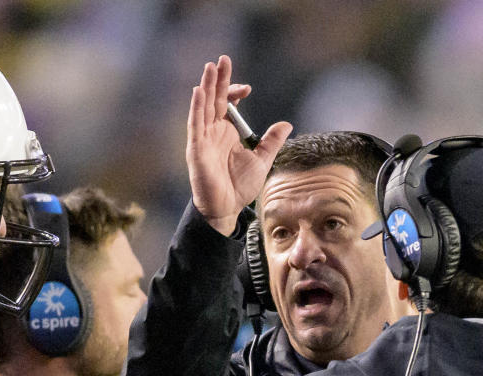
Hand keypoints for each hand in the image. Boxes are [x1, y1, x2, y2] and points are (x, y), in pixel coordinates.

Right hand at [186, 55, 291, 235]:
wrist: (226, 209)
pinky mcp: (197, 149)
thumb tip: (286, 124)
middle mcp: (213, 132)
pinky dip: (196, 108)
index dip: (234, 91)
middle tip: (222, 59)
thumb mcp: (262, 160)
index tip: (247, 88)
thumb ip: (271, 141)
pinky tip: (198, 92)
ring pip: (203, 107)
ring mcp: (203, 139)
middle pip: (214, 99)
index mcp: (226, 132)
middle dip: (217, 79)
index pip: (227, 104)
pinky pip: (195, 125)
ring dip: (205, 87)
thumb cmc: (239, 187)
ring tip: (209, 68)